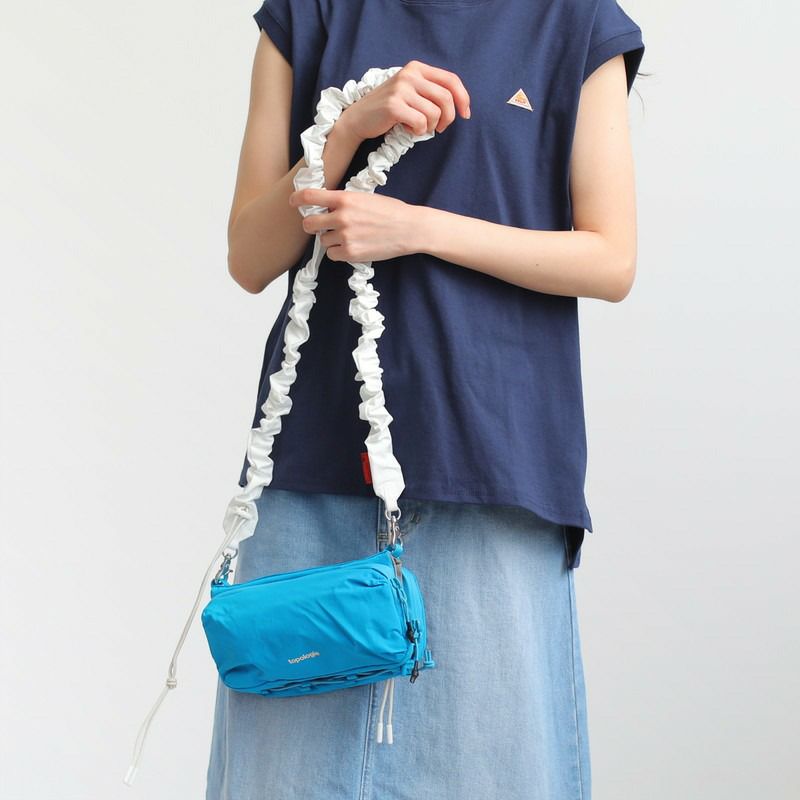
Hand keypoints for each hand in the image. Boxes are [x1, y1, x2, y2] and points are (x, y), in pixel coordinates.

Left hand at [289, 187, 420, 262]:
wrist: (409, 229)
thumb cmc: (390, 211)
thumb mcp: (364, 198)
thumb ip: (343, 201)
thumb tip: (324, 206)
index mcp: (344, 198)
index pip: (310, 196)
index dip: (297, 199)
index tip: (293, 202)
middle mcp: (341, 217)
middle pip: (309, 224)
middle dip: (312, 225)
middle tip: (320, 226)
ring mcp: (345, 236)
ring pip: (322, 241)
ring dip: (330, 240)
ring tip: (348, 236)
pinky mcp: (350, 253)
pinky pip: (332, 255)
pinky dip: (338, 252)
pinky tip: (352, 246)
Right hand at [338, 60, 470, 142]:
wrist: (359, 118)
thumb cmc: (389, 109)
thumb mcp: (411, 92)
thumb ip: (431, 92)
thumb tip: (459, 105)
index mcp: (417, 68)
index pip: (451, 80)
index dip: (463, 98)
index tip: (465, 114)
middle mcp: (410, 74)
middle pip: (446, 98)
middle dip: (448, 118)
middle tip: (439, 128)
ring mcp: (401, 89)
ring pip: (434, 113)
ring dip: (430, 127)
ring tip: (417, 126)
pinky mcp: (394, 105)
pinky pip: (420, 123)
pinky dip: (417, 131)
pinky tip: (406, 128)